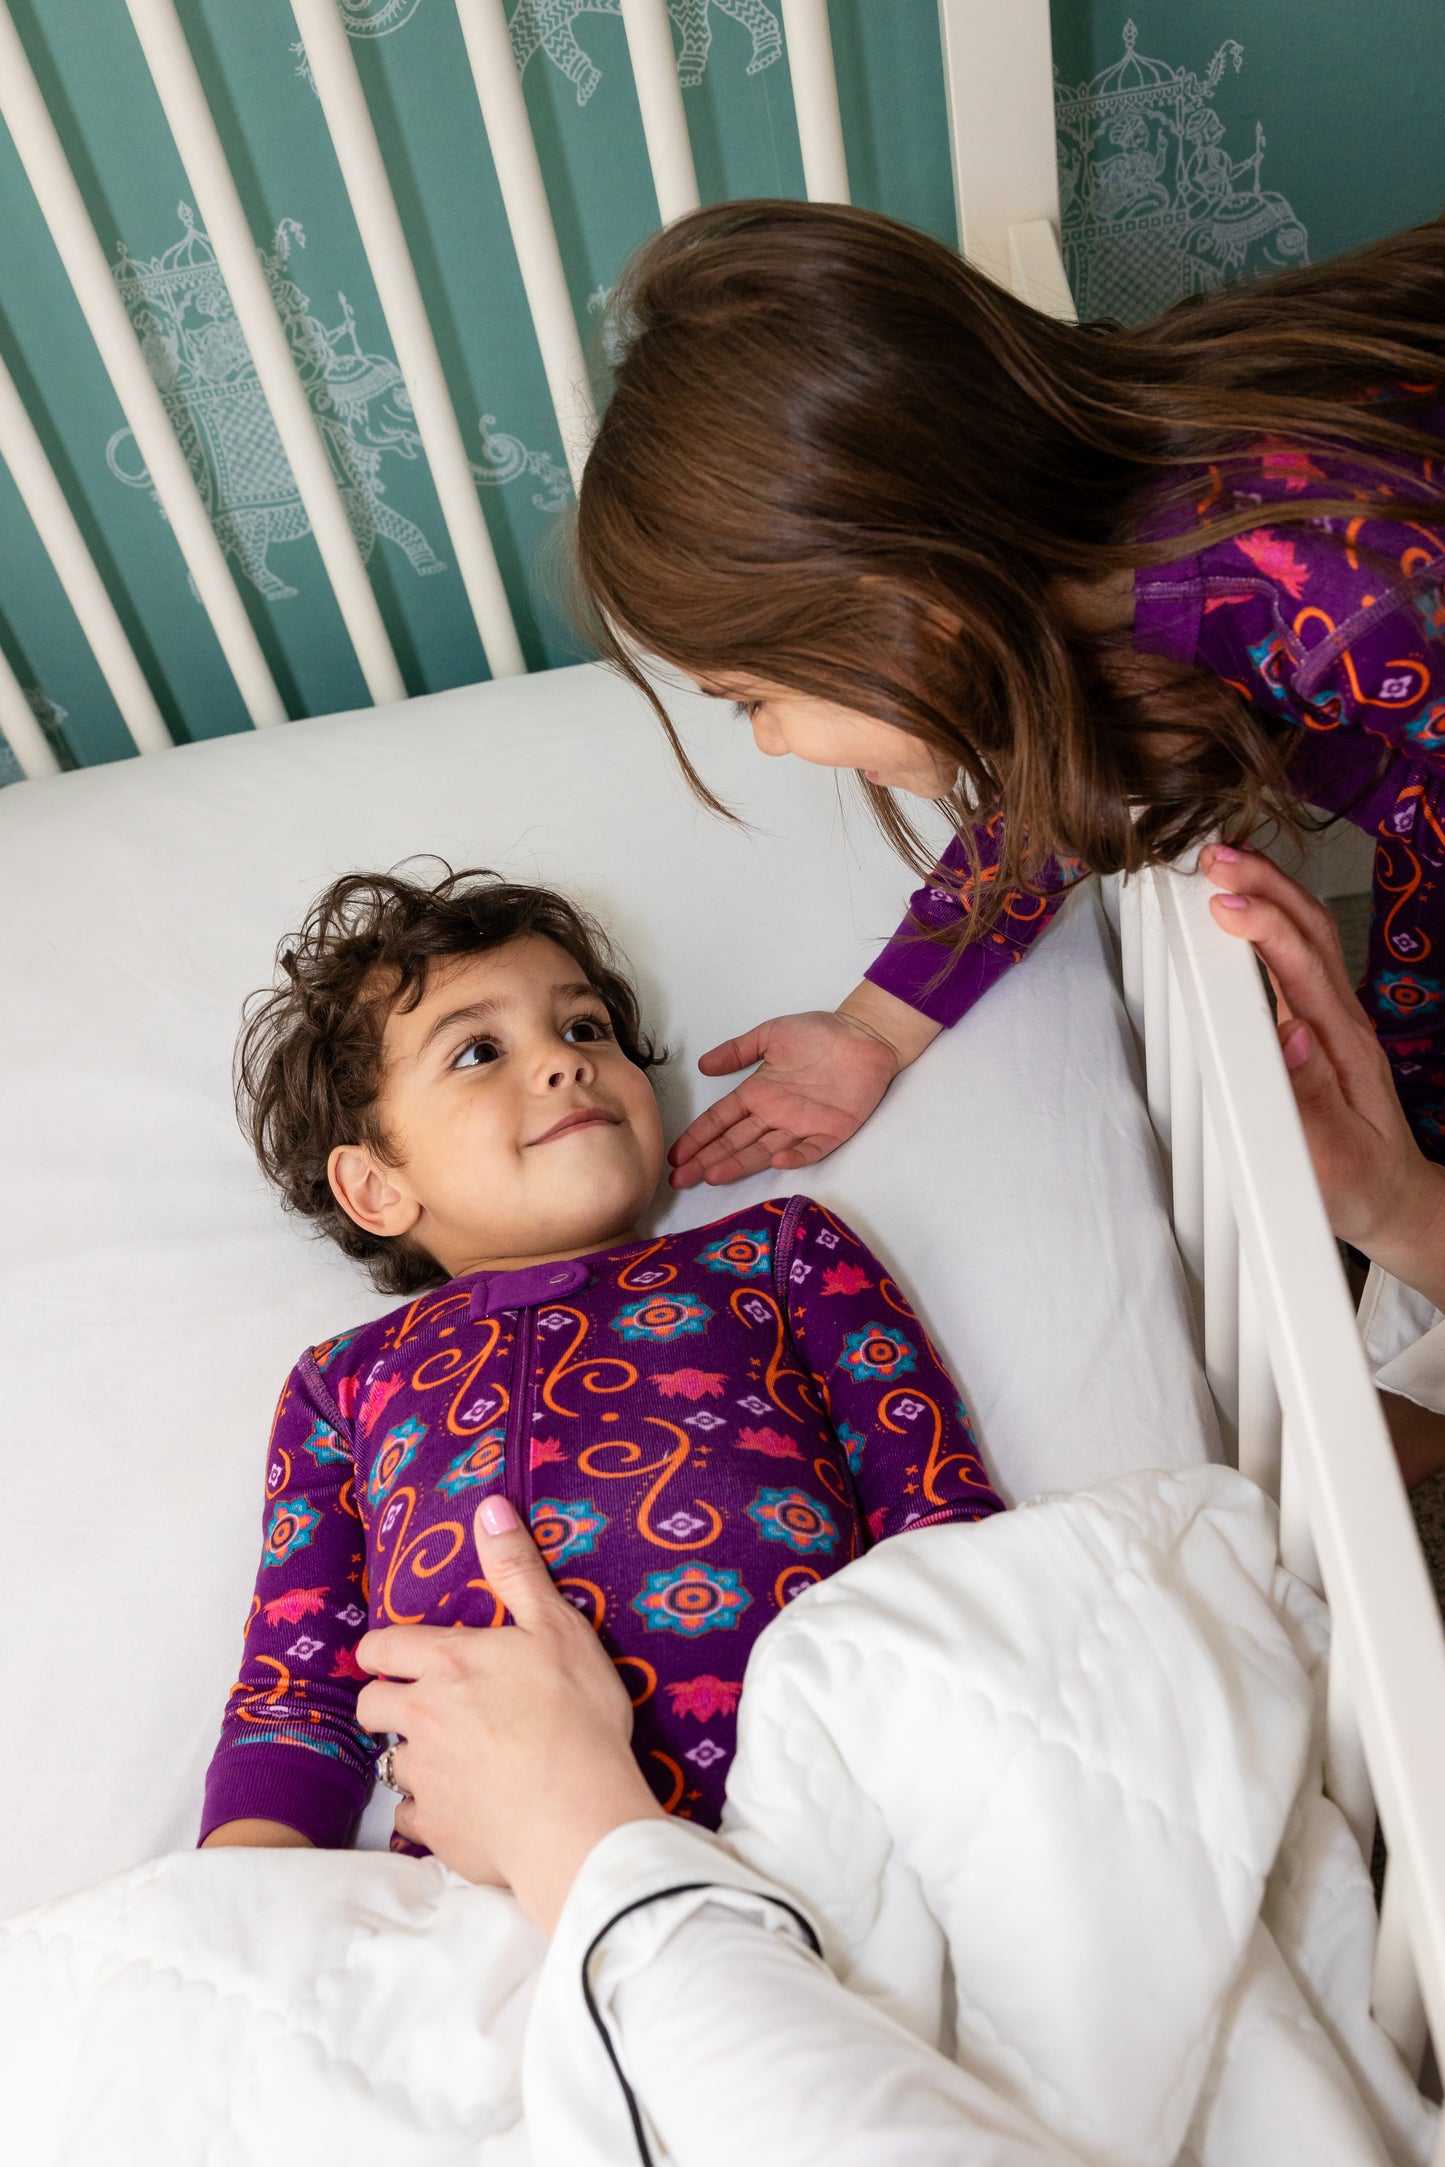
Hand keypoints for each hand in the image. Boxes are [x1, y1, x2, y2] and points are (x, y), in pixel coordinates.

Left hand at [355, 1498, 663, 1932]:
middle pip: (370, 1707)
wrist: (579, 1817)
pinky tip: (459, 1808)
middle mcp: (421, 1718)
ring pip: (388, 1764)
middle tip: (423, 1706)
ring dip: (410, 1758)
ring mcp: (425, 1778)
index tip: (399, 1658)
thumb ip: (517, 1568)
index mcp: (446, 1663)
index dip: (384, 1652)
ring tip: (447, 1759)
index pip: (379, 1649)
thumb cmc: (575, 1714)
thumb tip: (488, 1505)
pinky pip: (411, 1818)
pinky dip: (428, 1812)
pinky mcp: (437, 1830)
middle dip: (387, 1704)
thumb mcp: (556, 1626)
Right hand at [668, 981, 939, 1189]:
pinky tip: (776, 1160)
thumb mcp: (772, 1034)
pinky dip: (795, 1156)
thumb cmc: (819, 1033)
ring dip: (739, 1163)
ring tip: (712, 1175)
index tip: (675, 1155)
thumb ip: (738, 1050)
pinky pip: (811, 1148)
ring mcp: (802, 1126)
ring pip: (764, 1150)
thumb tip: (702, 1066)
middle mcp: (775, 1115)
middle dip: (707, 1159)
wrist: (865, 1035)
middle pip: (735, 1141)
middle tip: (680, 1179)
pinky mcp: (832, 1131)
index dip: (698, 1137)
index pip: (721, 1120)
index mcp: (758, 1093)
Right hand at [1201, 844, 1444, 1311]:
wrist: (1392, 1198)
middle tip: (1214, 854)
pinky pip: (1296, 952)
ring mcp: (1332, 1018)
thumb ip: (1312, 1102)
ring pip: (1305, 934)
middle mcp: (1340, 1021)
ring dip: (1268, 888)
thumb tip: (1291, 1038)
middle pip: (1308, 930)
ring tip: (1223, 857)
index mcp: (1342, 1047)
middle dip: (1264, 883)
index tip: (1225, 904)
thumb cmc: (1358, 1184)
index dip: (1265, 928)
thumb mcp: (1336, 1161)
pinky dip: (1270, 914)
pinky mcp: (1318, 1023)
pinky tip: (1245, 902)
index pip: (1302, 968)